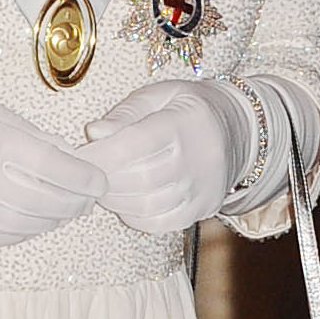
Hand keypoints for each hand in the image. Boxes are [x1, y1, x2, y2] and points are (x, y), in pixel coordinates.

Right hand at [0, 82, 107, 246]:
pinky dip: (33, 227)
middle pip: (50, 202)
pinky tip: (40, 213)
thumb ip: (24, 133)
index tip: (101, 175)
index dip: (85, 176)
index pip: (55, 169)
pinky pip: (9, 237)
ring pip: (34, 224)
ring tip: (71, 201)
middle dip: (79, 198)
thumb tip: (68, 155)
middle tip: (92, 188)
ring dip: (59, 215)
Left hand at [75, 79, 251, 234]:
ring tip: (101, 187)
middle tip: (85, 174)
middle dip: (104, 179)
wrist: (237, 131)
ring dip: (116, 200)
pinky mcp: (202, 210)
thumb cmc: (188, 107)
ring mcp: (202, 189)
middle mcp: (197, 159)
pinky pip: (162, 223)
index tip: (81, 155)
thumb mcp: (159, 95)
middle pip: (140, 178)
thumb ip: (125, 113)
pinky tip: (123, 202)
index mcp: (184, 123)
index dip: (103, 153)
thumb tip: (93, 133)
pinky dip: (135, 217)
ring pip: (149, 205)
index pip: (136, 144)